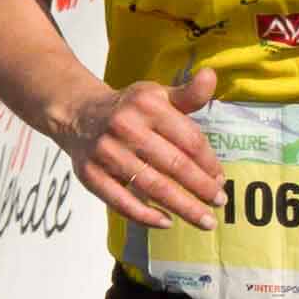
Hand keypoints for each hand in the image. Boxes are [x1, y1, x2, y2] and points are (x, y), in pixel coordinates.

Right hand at [64, 64, 226, 228]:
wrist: (77, 114)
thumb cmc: (129, 108)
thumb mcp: (157, 95)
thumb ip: (188, 94)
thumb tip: (210, 76)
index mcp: (147, 104)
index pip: (188, 138)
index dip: (208, 162)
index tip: (221, 179)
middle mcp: (126, 127)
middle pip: (174, 164)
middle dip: (201, 188)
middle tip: (220, 203)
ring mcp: (106, 153)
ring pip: (152, 186)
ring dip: (182, 207)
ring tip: (205, 221)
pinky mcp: (90, 175)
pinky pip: (121, 202)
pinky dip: (145, 216)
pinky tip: (166, 222)